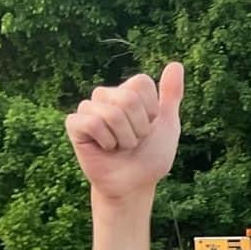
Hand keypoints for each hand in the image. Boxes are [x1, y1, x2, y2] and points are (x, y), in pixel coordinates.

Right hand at [64, 63, 183, 203]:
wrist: (134, 185)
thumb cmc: (150, 157)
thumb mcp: (168, 126)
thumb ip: (171, 95)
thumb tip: (176, 64)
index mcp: (128, 91)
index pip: (141, 83)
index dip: (152, 111)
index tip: (149, 127)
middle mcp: (107, 95)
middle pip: (128, 99)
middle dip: (139, 128)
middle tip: (134, 141)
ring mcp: (89, 108)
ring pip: (111, 113)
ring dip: (124, 138)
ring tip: (120, 146)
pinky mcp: (74, 124)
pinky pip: (92, 123)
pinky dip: (106, 142)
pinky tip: (105, 149)